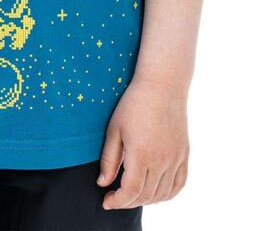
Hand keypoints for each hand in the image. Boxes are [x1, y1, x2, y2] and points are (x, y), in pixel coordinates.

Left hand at [96, 75, 189, 209]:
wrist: (162, 84)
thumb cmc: (134, 103)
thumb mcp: (115, 129)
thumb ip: (109, 159)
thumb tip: (103, 183)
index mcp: (142, 154)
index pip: (131, 192)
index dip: (117, 201)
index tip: (106, 200)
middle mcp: (162, 160)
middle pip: (146, 196)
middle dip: (128, 201)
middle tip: (115, 196)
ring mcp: (176, 158)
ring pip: (162, 194)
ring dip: (146, 199)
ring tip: (132, 193)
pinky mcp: (184, 154)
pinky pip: (179, 184)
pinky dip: (167, 194)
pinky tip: (155, 192)